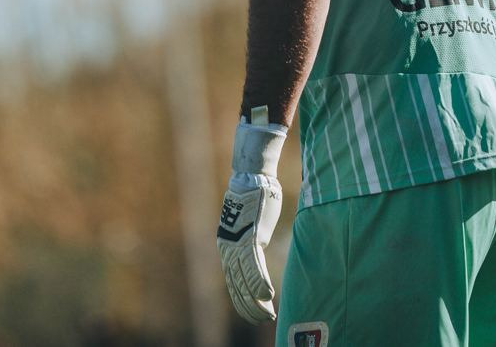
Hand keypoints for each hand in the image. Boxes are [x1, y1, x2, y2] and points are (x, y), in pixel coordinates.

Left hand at [217, 175, 282, 321]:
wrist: (252, 176)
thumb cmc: (253, 197)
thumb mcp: (249, 223)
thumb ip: (250, 238)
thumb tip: (257, 246)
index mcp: (227, 246)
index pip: (233, 281)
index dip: (243, 299)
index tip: (254, 311)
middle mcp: (228, 248)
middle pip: (237, 285)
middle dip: (250, 306)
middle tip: (263, 319)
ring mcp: (238, 244)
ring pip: (246, 281)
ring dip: (257, 301)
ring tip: (268, 314)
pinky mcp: (251, 237)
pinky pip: (255, 267)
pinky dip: (261, 283)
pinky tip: (268, 296)